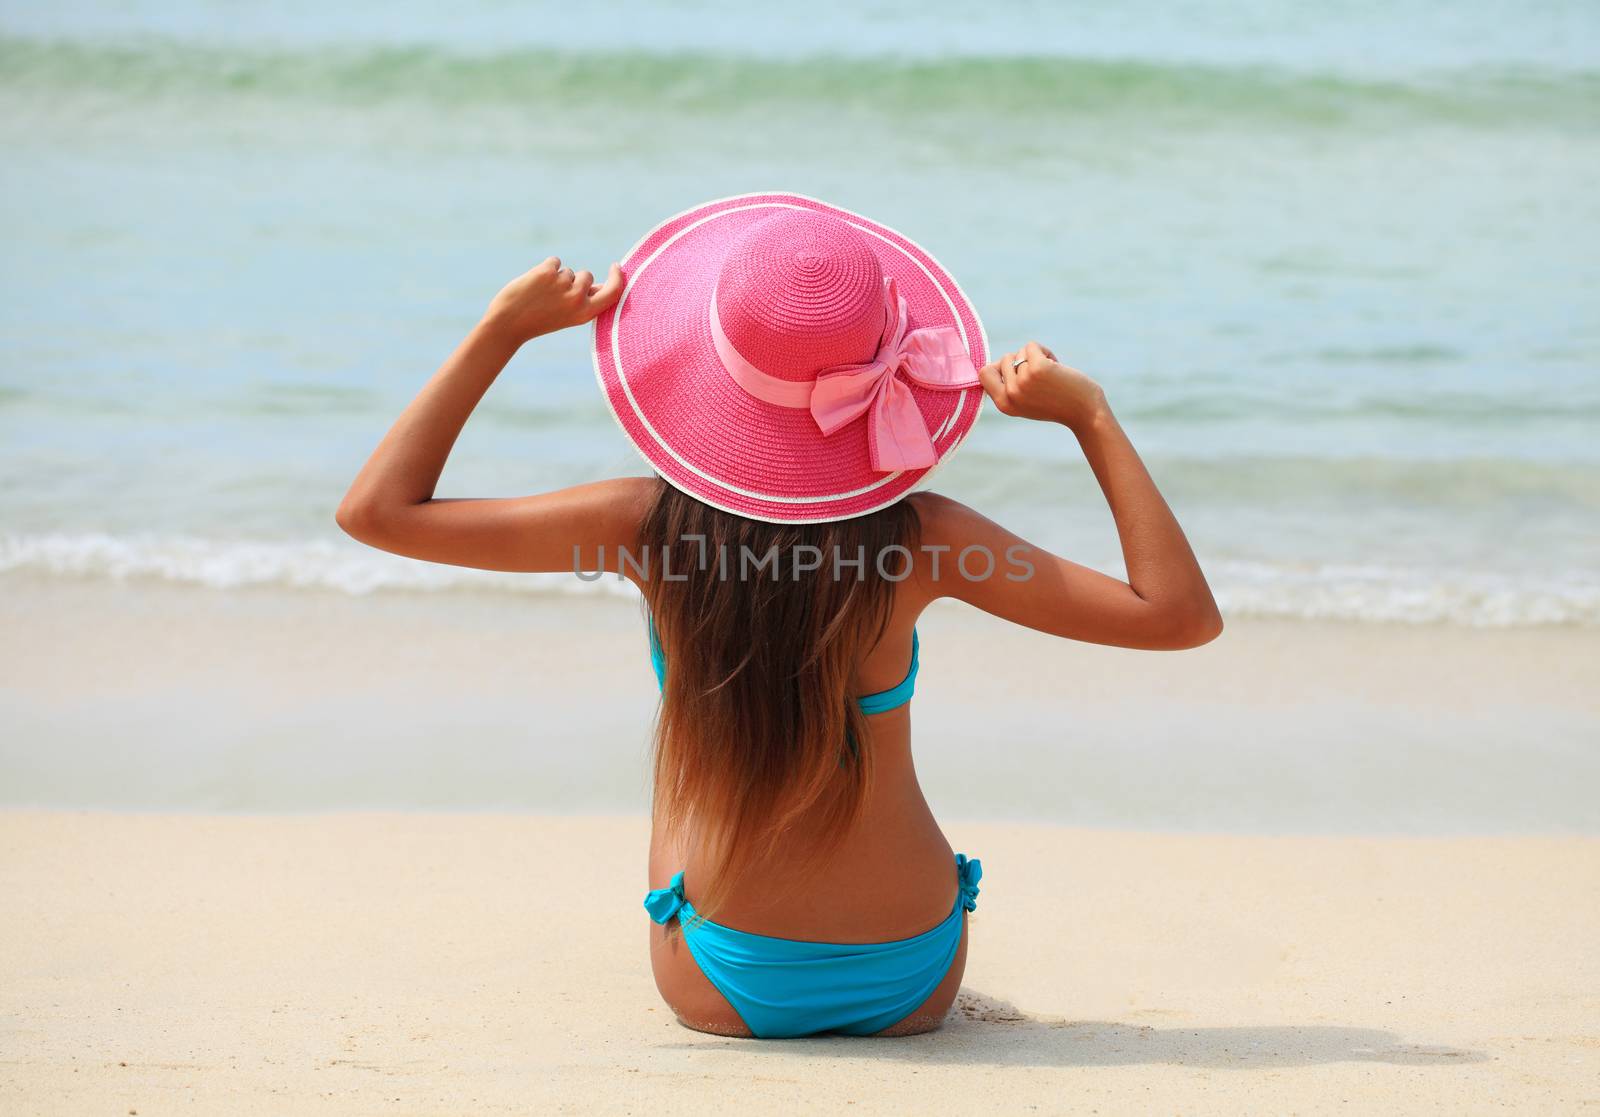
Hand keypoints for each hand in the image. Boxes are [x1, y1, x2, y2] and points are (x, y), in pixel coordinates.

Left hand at [480, 257, 625, 345]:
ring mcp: (562, 284)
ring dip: (556, 277)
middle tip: (554, 296)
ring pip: (567, 270)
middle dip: (574, 279)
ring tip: (541, 294)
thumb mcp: (568, 315)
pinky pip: (554, 261)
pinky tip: (534, 283)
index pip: (612, 292)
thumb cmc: (539, 320)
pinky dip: (545, 269)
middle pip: (586, 275)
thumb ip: (586, 301)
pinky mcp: (547, 272)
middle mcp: (577, 298)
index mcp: (585, 313)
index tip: (616, 267)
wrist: (508, 323)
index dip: (617, 278)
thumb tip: (601, 284)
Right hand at [977, 340, 1107, 430]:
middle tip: (1040, 377)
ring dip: (1036, 357)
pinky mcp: (1037, 368)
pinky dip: (1045, 351)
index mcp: (1004, 404)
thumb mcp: (1025, 402)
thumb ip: (1008, 387)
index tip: (1016, 372)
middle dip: (1022, 361)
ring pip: (1020, 352)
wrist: (1085, 412)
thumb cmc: (1057, 404)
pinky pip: (1032, 346)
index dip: (998, 367)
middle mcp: (1010, 394)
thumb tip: (995, 363)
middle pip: (1004, 359)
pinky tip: (1056, 365)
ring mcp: (1023, 381)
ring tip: (1050, 374)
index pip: (983, 374)